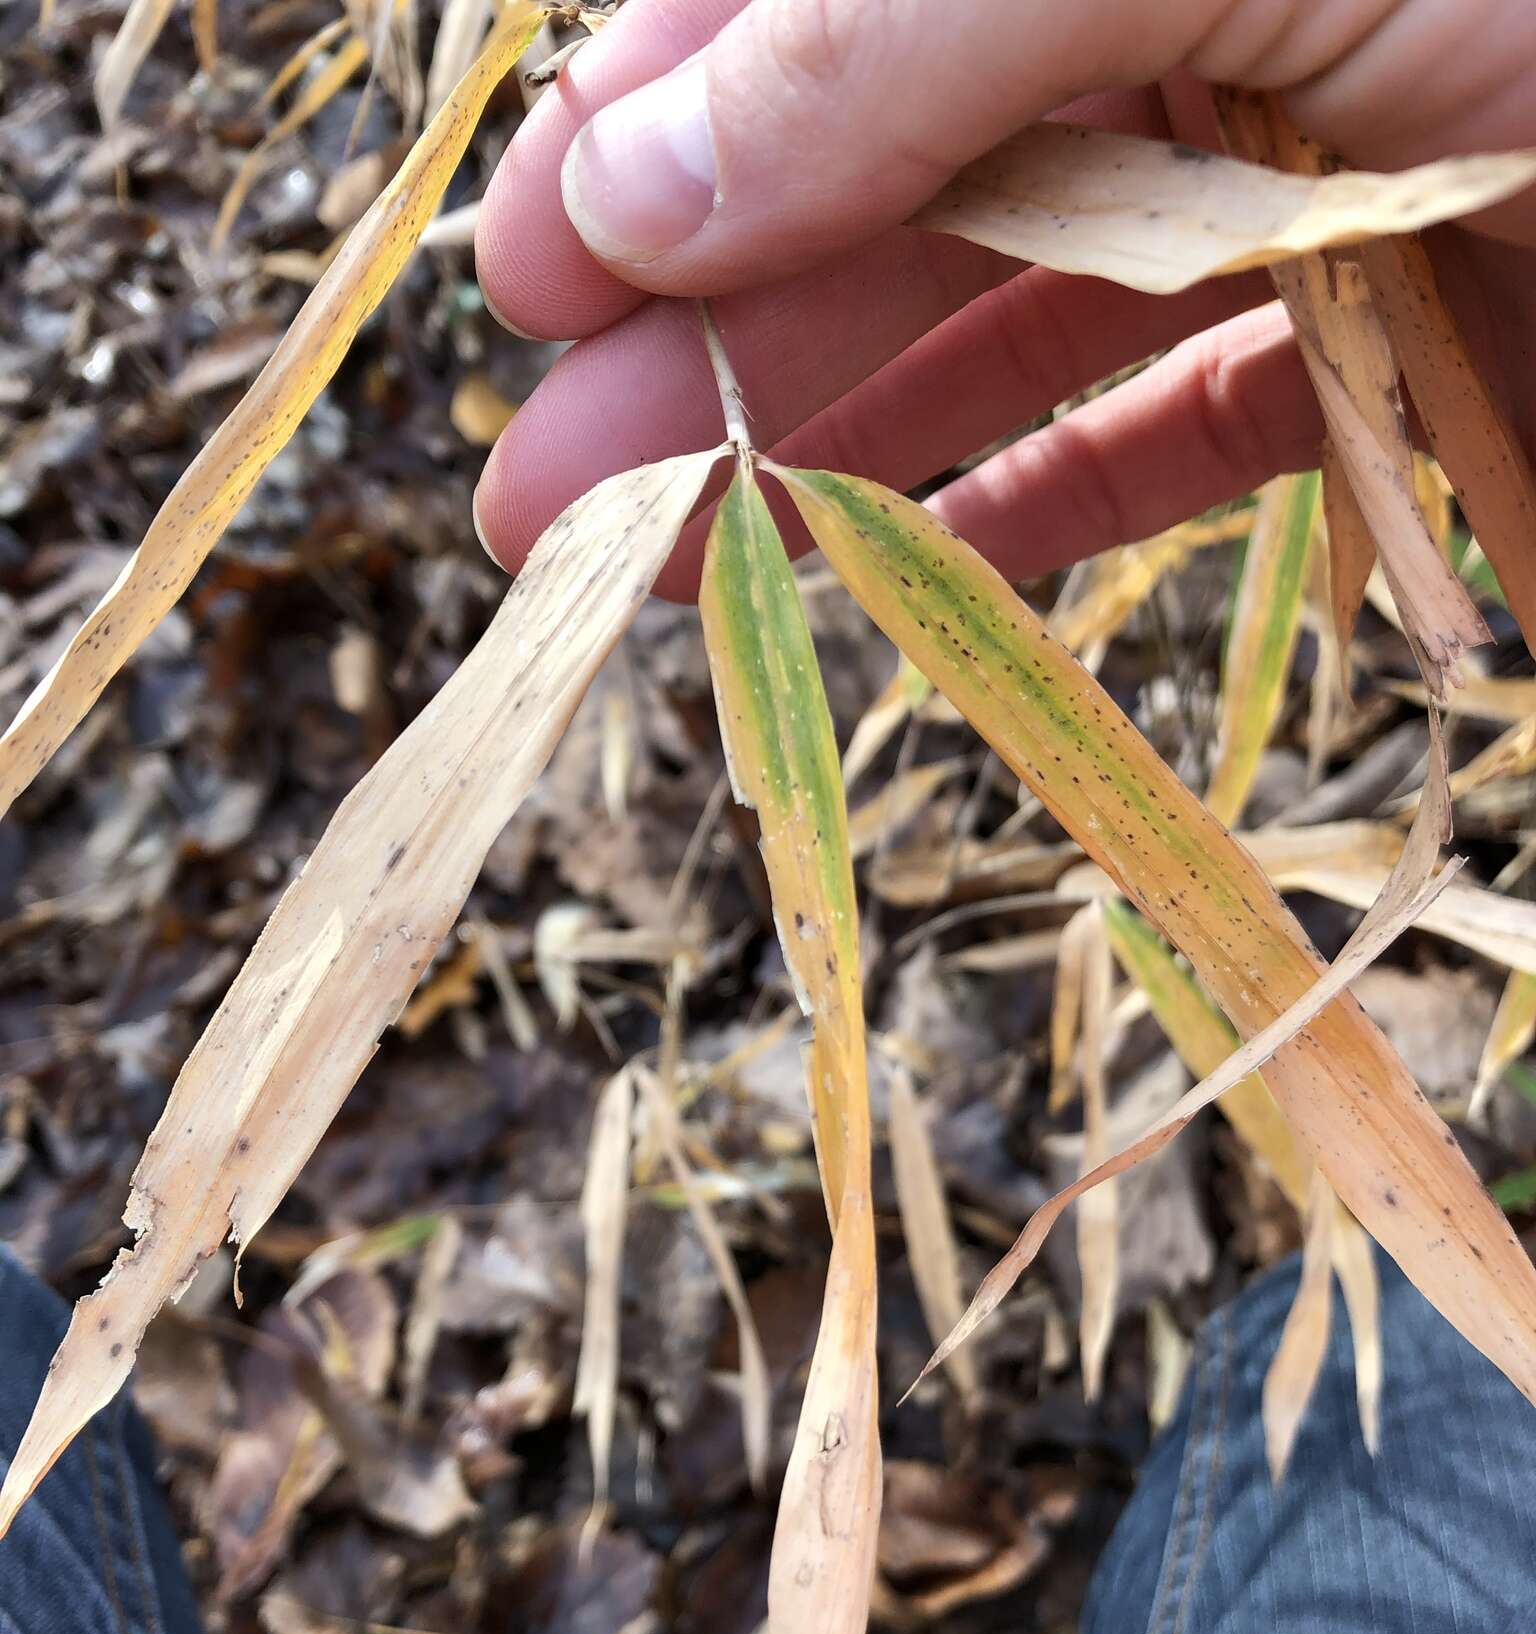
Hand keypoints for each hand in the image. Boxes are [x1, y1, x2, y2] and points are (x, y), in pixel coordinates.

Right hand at [472, 0, 1535, 601]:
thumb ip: (903, 35)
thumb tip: (625, 172)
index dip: (658, 129)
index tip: (521, 282)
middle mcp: (1199, 23)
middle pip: (894, 179)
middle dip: (709, 338)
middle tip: (539, 500)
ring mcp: (1308, 188)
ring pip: (1013, 332)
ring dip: (836, 453)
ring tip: (662, 570)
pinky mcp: (1407, 358)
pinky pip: (1181, 445)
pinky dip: (1041, 518)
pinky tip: (900, 579)